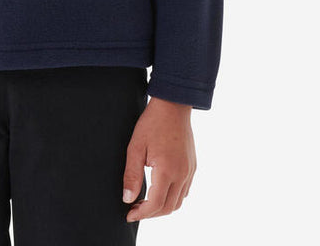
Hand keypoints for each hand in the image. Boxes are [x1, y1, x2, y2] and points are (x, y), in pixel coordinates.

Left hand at [122, 97, 195, 222]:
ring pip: (178, 202)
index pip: (155, 204)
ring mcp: (189, 171)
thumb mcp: (135, 147)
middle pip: (168, 208)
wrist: (173, 105)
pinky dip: (172, 197)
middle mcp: (182, 174)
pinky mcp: (192, 166)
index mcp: (167, 170)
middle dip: (150, 214)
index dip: (141, 214)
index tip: (129, 214)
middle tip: (134, 209)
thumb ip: (131, 175)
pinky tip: (159, 190)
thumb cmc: (152, 123)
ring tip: (145, 202)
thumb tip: (127, 199)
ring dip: (162, 207)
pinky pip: (184, 191)